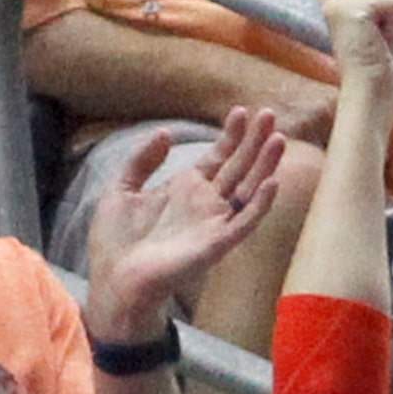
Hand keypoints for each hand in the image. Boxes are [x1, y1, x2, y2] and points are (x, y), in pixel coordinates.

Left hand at [83, 112, 286, 340]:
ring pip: (249, 188)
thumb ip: (142, 161)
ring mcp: (214, 223)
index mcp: (184, 189)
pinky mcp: (217, 243)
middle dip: (254, 141)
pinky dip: (260, 203)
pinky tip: (271, 181)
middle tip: (270, 114)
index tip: (241, 111)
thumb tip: (166, 133)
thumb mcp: (121, 190)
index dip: (231, 135)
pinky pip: (246, 222)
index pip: (217, 157)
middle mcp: (205, 204)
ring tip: (277, 138)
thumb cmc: (116, 244)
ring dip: (264, 165)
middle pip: (238, 167)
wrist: (115, 282)